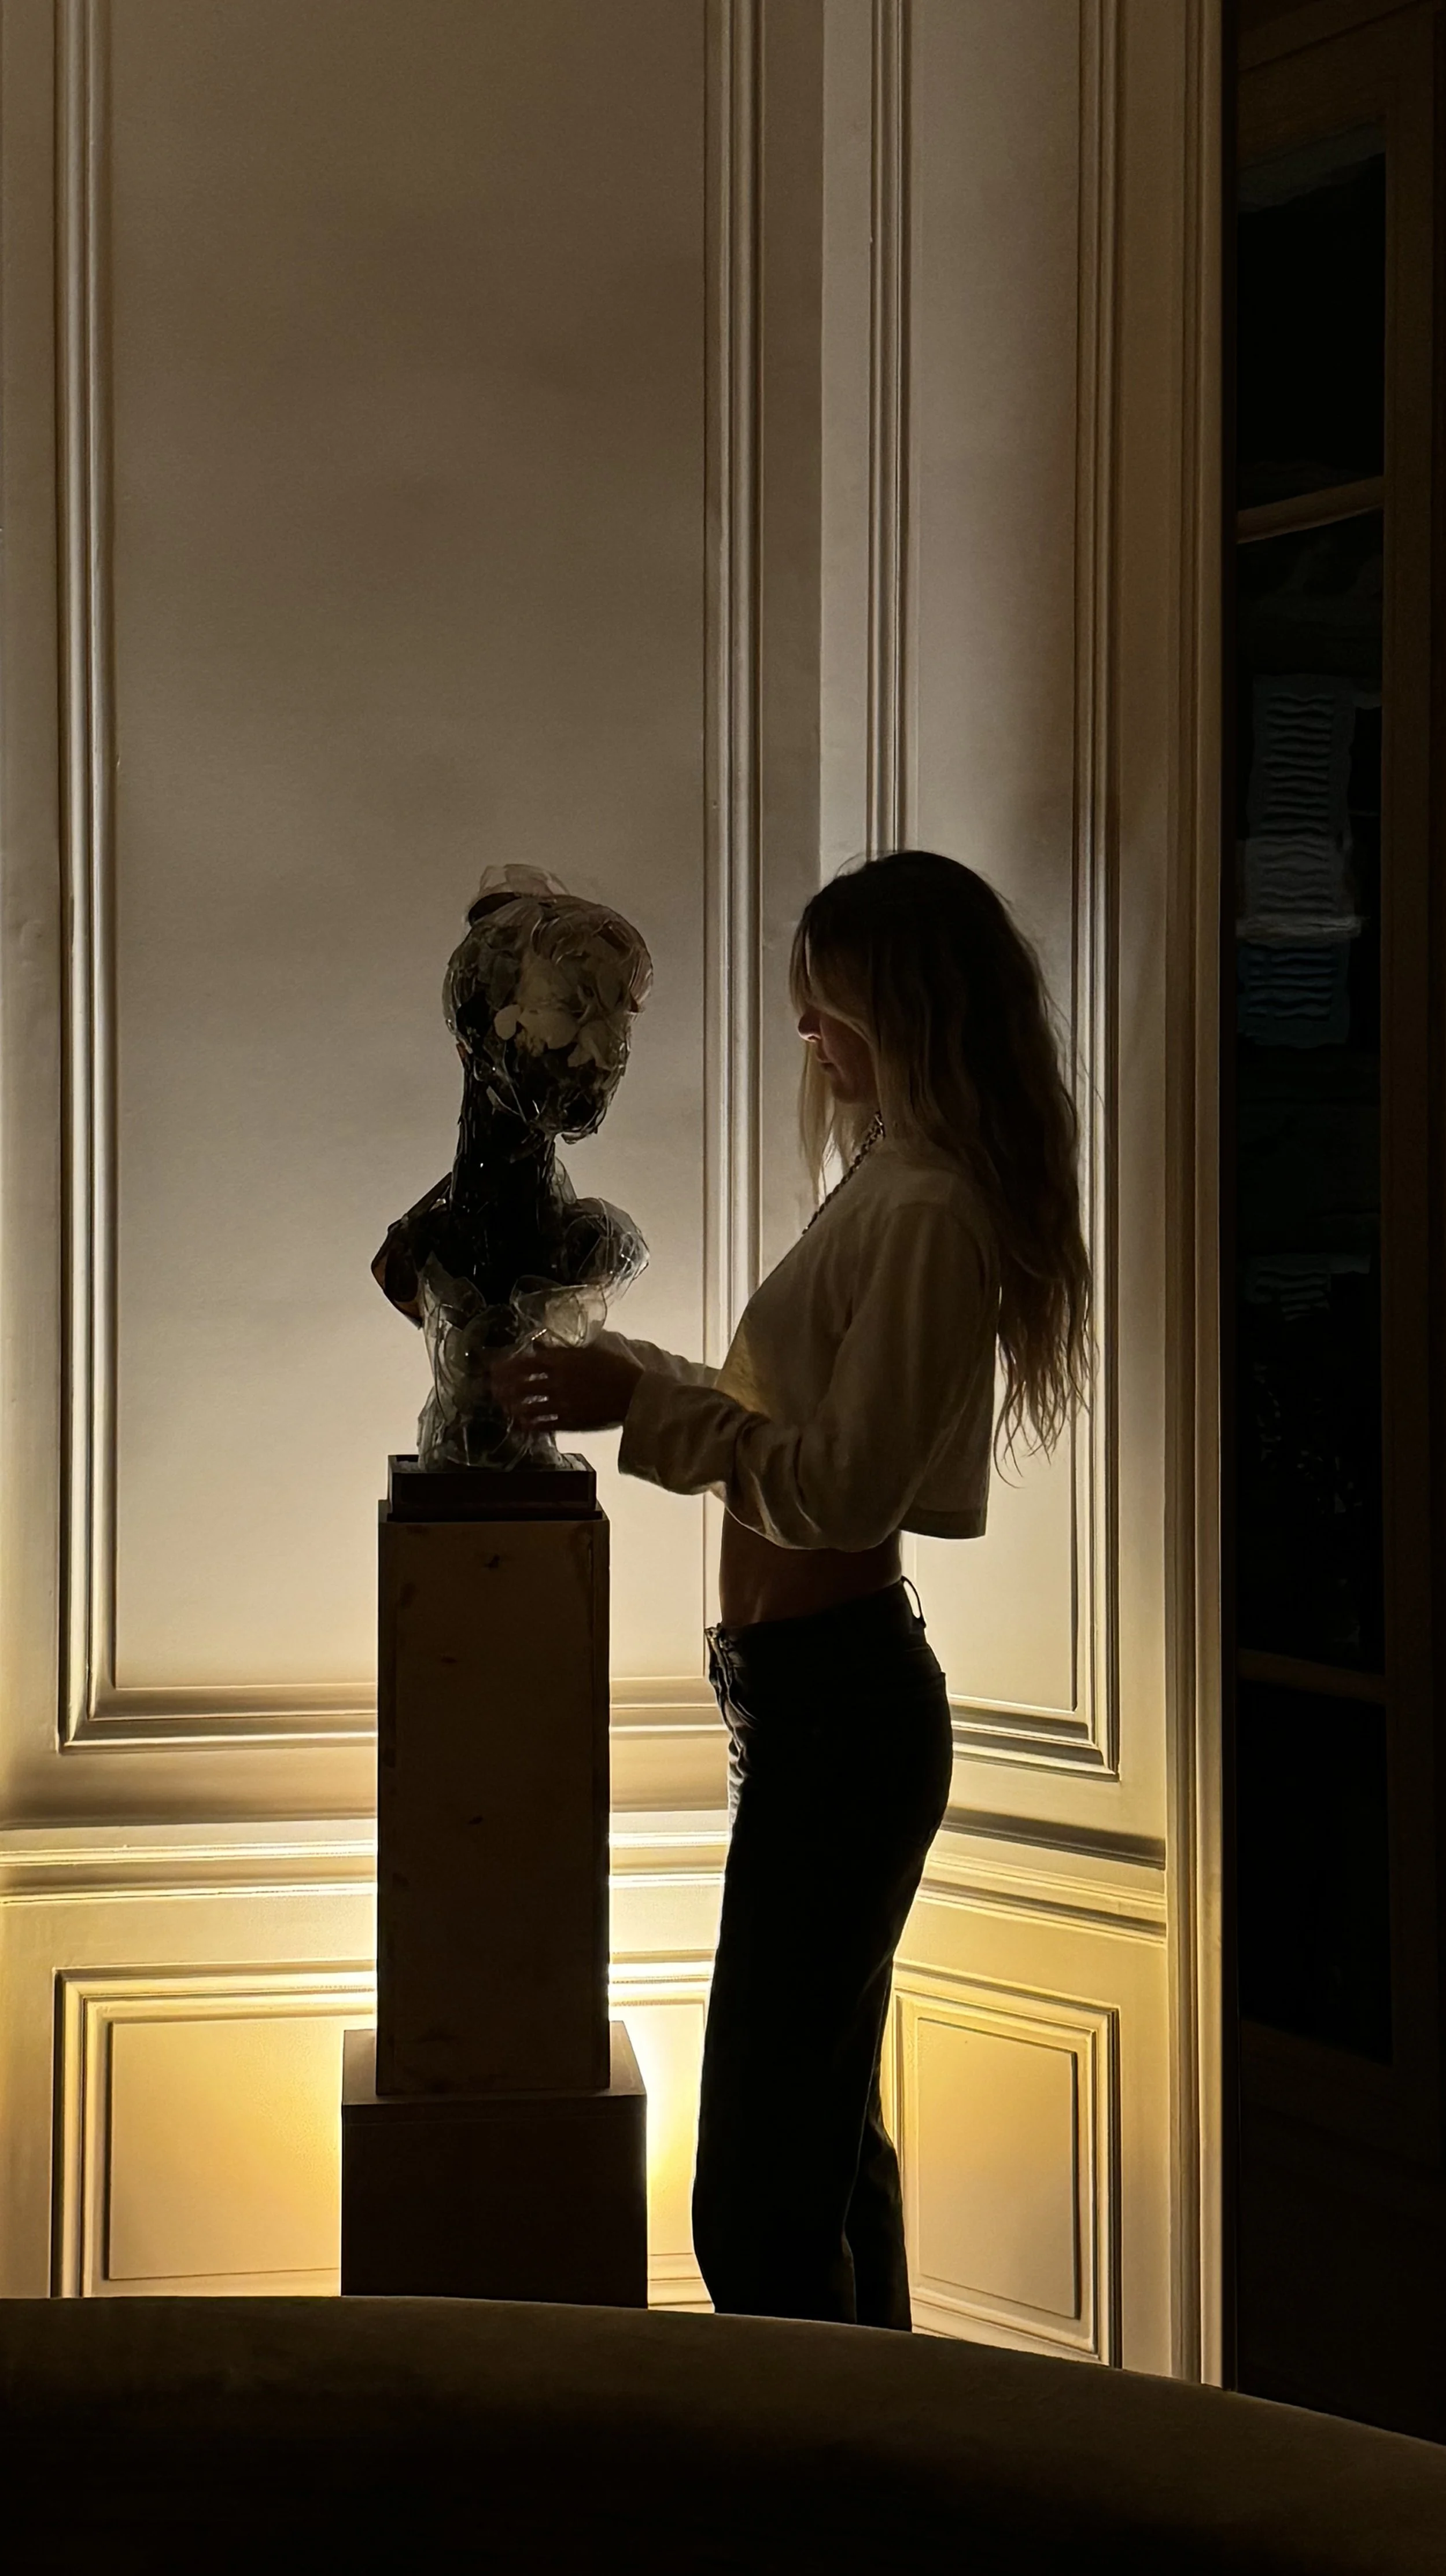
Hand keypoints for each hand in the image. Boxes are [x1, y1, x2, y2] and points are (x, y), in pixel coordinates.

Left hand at [491, 1339, 642, 1433]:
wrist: (635, 1394)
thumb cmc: (615, 1367)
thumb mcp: (590, 1350)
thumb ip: (562, 1348)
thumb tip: (540, 1343)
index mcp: (562, 1361)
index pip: (525, 1363)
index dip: (507, 1367)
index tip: (494, 1368)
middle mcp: (557, 1382)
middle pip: (521, 1385)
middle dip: (503, 1387)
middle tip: (493, 1389)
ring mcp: (561, 1403)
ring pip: (528, 1406)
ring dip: (513, 1406)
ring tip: (505, 1406)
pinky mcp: (569, 1421)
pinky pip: (543, 1424)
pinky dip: (529, 1423)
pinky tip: (522, 1423)